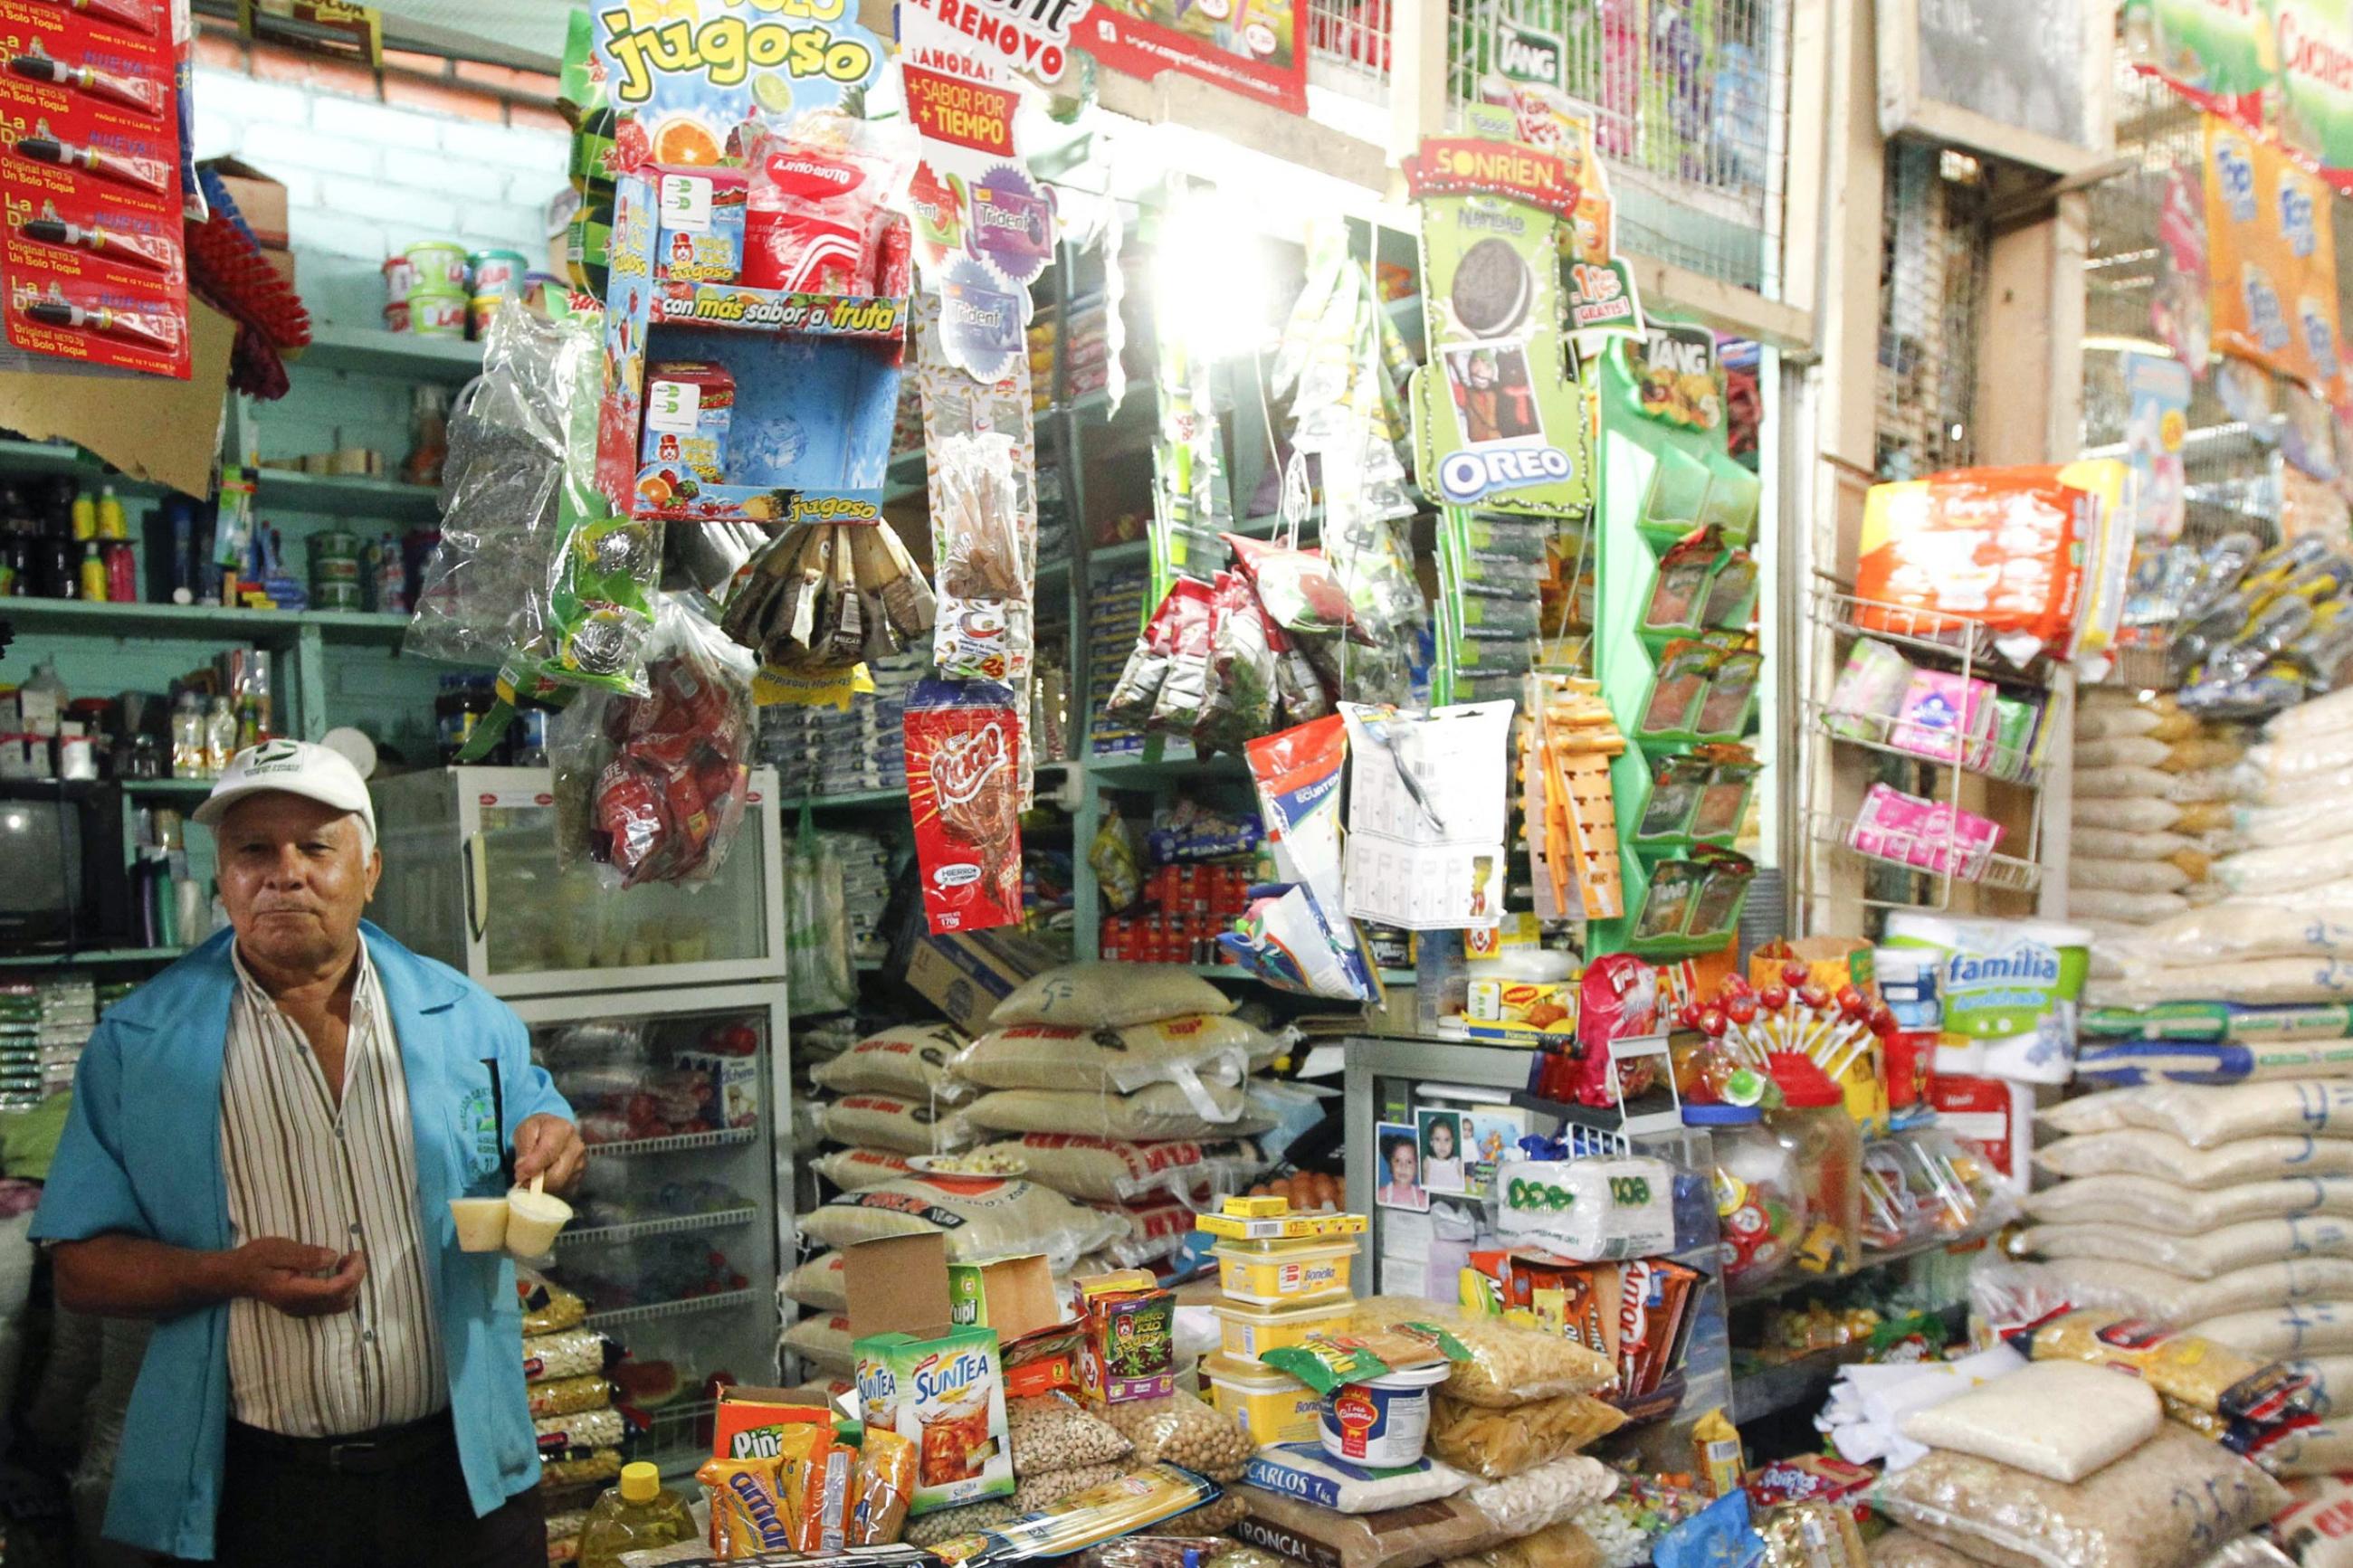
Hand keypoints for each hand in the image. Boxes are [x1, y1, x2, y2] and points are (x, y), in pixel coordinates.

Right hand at [229, 1238, 365, 1318]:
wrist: (238, 1275)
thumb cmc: (256, 1258)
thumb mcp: (278, 1249)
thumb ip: (305, 1255)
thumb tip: (333, 1258)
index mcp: (293, 1292)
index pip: (334, 1290)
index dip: (352, 1273)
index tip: (356, 1253)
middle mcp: (300, 1307)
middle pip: (342, 1300)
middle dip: (356, 1277)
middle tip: (353, 1255)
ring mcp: (302, 1310)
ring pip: (340, 1305)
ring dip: (351, 1284)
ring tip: (346, 1262)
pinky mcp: (304, 1308)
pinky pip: (333, 1304)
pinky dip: (343, 1289)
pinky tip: (337, 1272)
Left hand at [513, 1113, 586, 1195]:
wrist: (553, 1132)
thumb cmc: (538, 1131)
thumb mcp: (525, 1130)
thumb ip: (524, 1147)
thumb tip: (523, 1168)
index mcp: (563, 1130)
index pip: (549, 1152)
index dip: (533, 1166)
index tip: (519, 1174)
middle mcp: (577, 1147)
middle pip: (557, 1175)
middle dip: (536, 1183)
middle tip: (522, 1181)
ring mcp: (580, 1164)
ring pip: (559, 1186)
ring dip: (542, 1188)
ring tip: (531, 1179)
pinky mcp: (579, 1178)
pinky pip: (563, 1191)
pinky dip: (550, 1190)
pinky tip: (543, 1181)